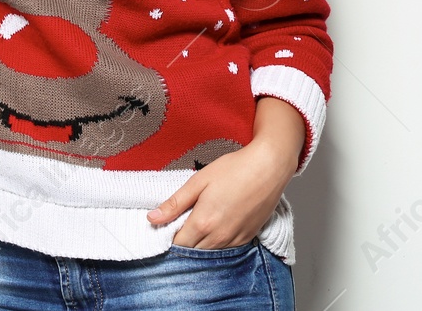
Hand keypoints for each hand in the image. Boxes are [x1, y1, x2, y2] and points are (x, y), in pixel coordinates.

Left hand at [146, 138, 292, 248]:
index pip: (177, 245)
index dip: (168, 238)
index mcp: (203, 222)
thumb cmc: (234, 169)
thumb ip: (175, 203)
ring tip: (197, 226)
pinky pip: (226, 250)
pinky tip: (215, 229)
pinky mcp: (247, 238)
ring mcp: (235, 240)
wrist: (269, 167)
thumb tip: (152, 219)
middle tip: (179, 226)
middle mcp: (219, 237)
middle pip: (192, 253)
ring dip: (200, 246)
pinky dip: (216, 245)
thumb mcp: (199, 181)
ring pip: (209, 254)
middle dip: (183, 244)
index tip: (165, 228)